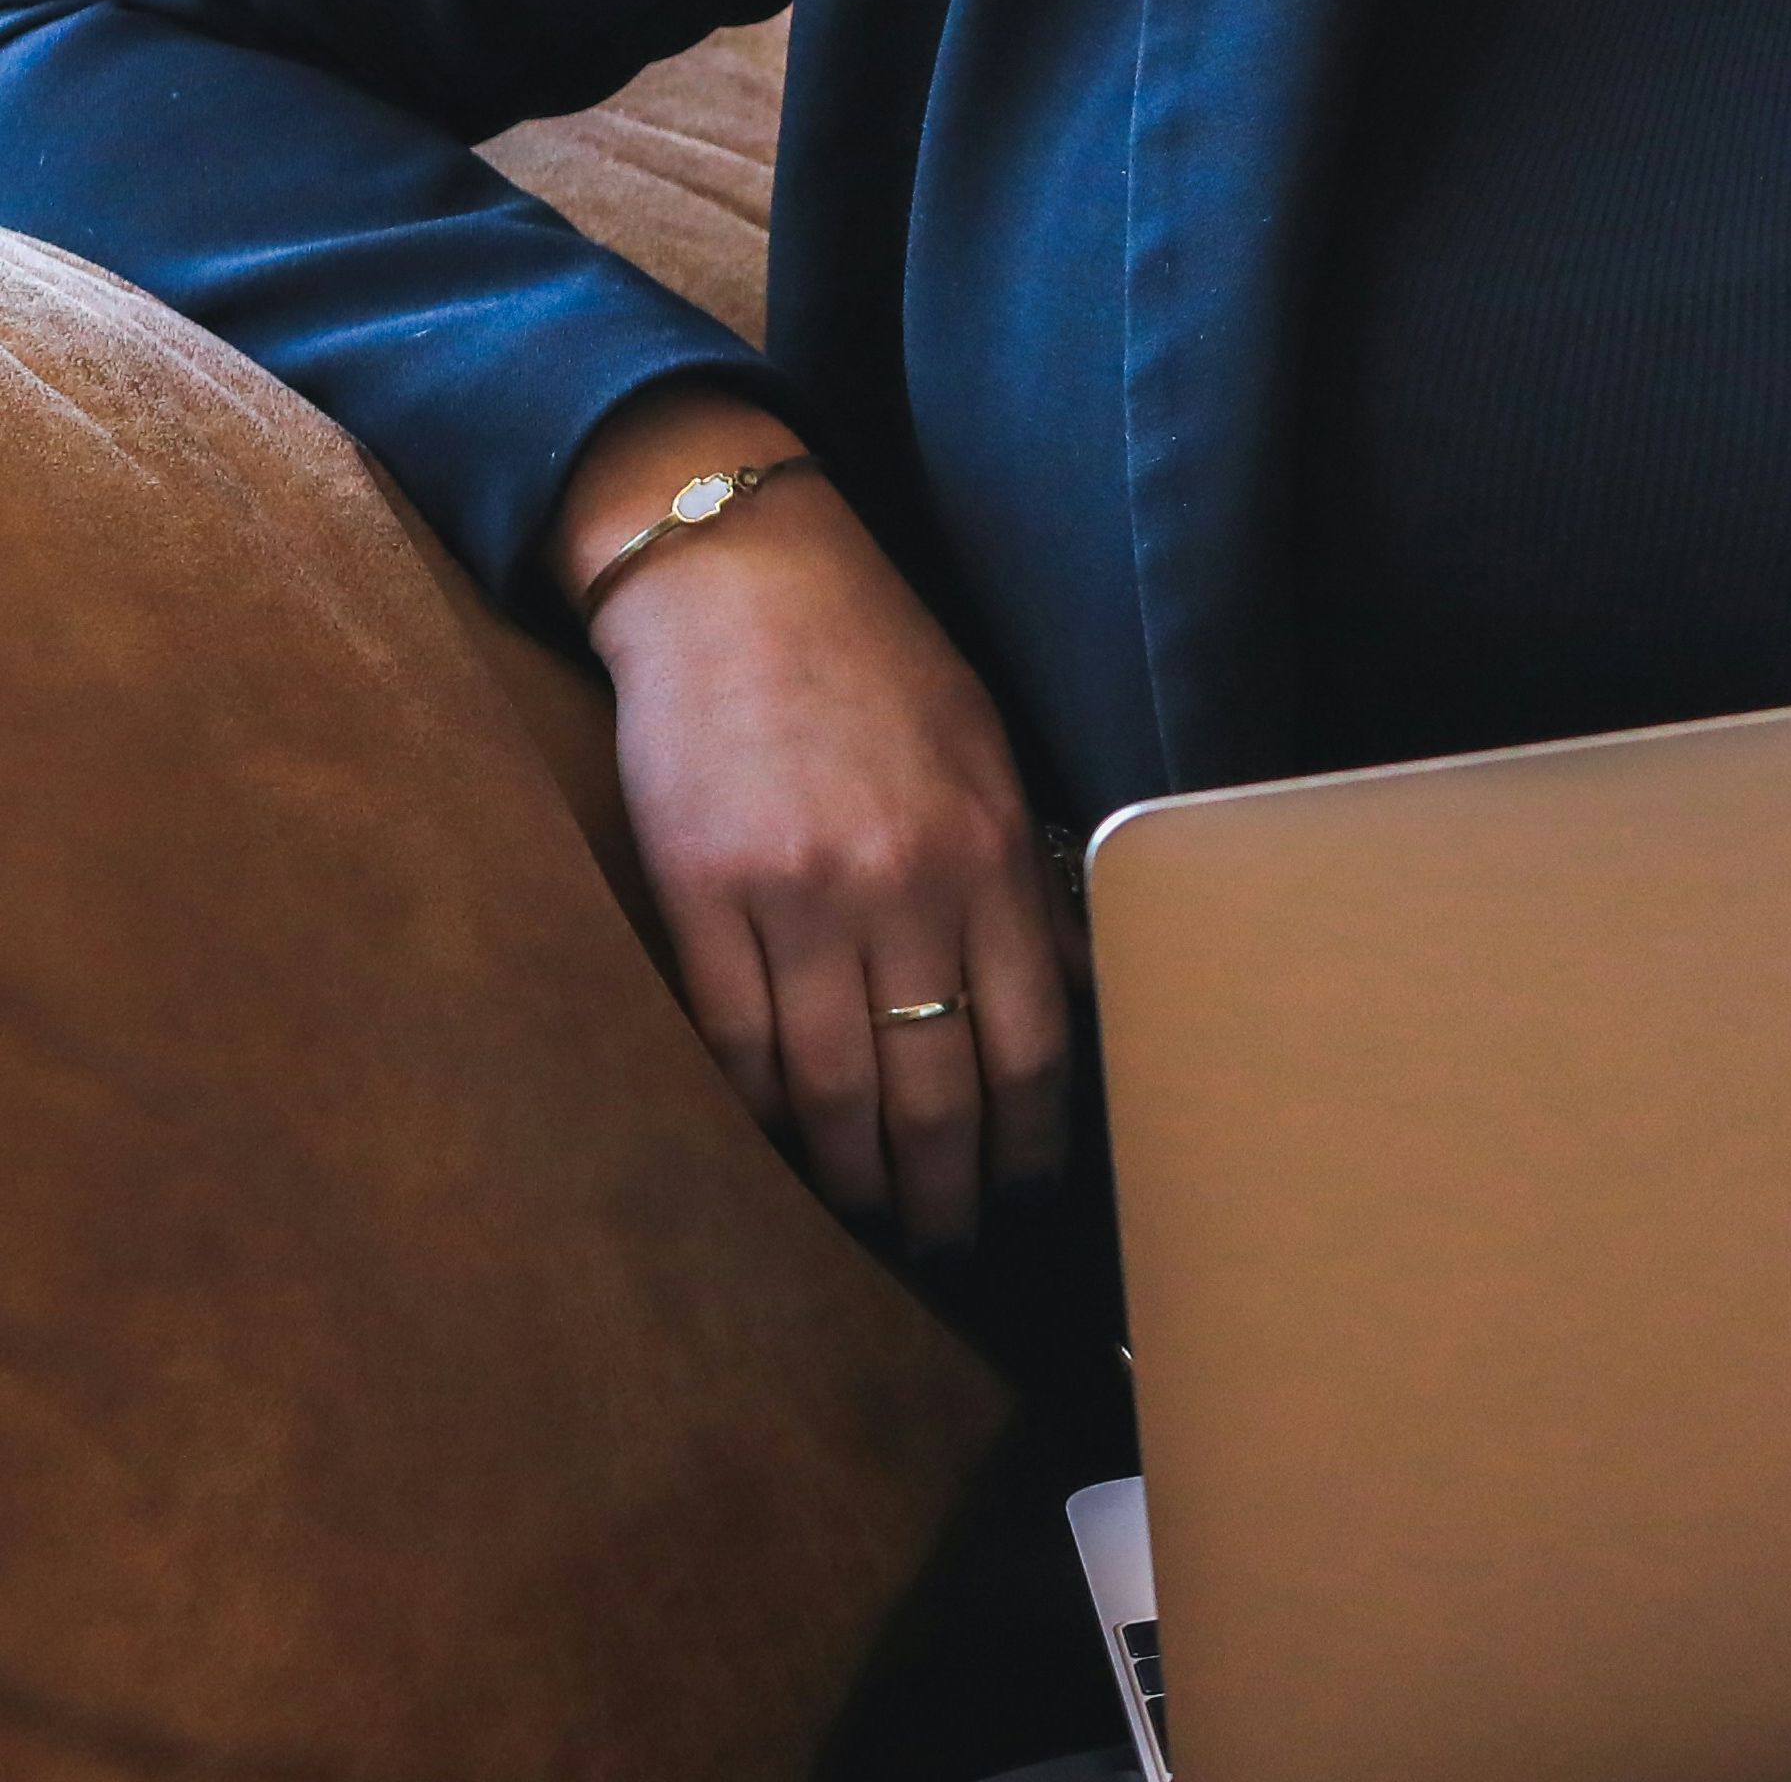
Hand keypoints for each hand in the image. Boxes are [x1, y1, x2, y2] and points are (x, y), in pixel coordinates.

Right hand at [553, 389, 1080, 1247]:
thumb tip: (1059, 1001)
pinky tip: (778, 1149)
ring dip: (852, 1180)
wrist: (736, 573)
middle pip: (933, 1094)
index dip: (1031, 1143)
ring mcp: (796, 897)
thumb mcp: (981, 749)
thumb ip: (1015, 875)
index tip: (1028, 1190)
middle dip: (944, 1192)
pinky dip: (759, 1117)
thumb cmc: (872, 658)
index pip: (1028, 1044)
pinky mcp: (702, 897)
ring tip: (864, 1221)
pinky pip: (735, 1047)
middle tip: (947, 1244)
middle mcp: (900, 885)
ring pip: (832, 1093)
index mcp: (983, 849)